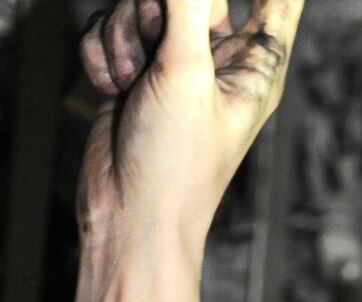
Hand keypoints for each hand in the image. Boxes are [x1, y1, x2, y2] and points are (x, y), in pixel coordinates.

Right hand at [76, 0, 304, 251]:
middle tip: (156, 37)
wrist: (126, 220)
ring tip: (131, 82)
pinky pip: (110, 26)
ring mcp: (174, 62)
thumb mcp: (184, 70)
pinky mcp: (134, 70)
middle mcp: (219, 58)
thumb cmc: (174, 167)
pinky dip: (103, 54)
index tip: (218, 0)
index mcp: (258, 63)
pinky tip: (110, 91)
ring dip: (125, 34)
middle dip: (159, 8)